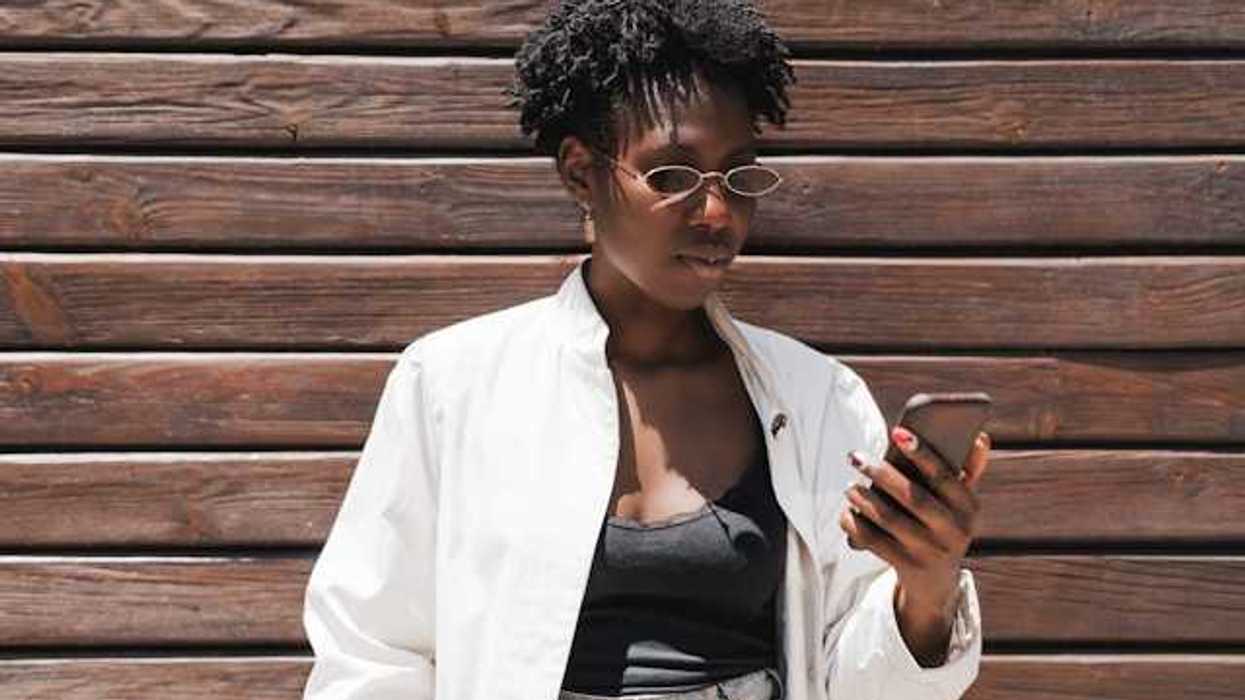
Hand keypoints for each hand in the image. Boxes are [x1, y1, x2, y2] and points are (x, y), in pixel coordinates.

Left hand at [838, 427, 990, 664]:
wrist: (937, 580)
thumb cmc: (944, 524)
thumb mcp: (960, 503)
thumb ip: (967, 470)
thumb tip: (980, 436)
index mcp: (969, 508)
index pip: (944, 476)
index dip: (921, 453)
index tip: (896, 432)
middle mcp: (954, 531)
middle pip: (913, 497)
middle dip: (881, 474)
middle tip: (855, 456)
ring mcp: (931, 552)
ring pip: (890, 519)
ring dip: (864, 498)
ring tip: (850, 486)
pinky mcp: (909, 567)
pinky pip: (875, 542)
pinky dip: (857, 524)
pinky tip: (847, 512)